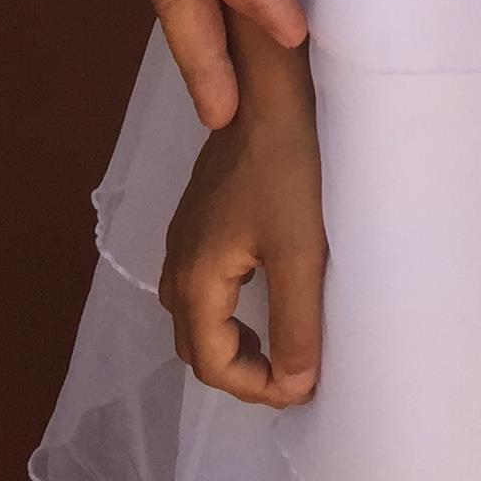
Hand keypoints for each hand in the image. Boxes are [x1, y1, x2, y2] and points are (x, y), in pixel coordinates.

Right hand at [160, 70, 324, 407]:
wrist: (268, 91)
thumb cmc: (287, 167)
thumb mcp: (301, 250)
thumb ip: (295, 323)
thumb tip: (293, 386)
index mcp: (195, 283)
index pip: (213, 367)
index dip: (256, 389)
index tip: (304, 385)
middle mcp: (176, 266)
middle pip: (198, 349)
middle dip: (243, 373)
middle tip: (294, 373)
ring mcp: (183, 241)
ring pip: (198, 319)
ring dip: (235, 344)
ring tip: (284, 346)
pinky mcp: (199, 219)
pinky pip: (205, 287)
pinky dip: (231, 312)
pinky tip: (266, 299)